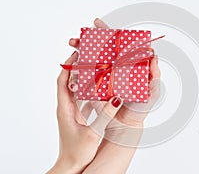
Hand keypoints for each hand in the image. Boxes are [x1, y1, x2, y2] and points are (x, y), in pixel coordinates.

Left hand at [47, 52, 123, 173]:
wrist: (70, 166)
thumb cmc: (77, 153)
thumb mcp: (93, 133)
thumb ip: (105, 116)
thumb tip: (116, 99)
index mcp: (65, 109)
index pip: (63, 82)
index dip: (68, 67)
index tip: (76, 54)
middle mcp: (66, 108)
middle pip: (68, 82)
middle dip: (76, 68)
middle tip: (88, 57)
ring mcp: (71, 113)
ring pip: (75, 90)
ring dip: (83, 79)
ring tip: (95, 69)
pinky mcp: (76, 117)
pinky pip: (81, 100)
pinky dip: (88, 91)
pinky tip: (100, 89)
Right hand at [69, 18, 160, 128]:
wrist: (127, 125)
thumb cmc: (141, 108)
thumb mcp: (152, 91)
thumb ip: (154, 74)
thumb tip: (153, 55)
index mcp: (126, 65)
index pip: (116, 45)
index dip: (107, 32)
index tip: (96, 22)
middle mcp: (113, 68)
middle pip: (98, 50)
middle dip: (85, 41)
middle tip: (76, 39)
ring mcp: (102, 78)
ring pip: (88, 61)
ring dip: (78, 53)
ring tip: (71, 48)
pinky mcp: (95, 89)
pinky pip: (84, 78)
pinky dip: (76, 73)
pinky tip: (71, 67)